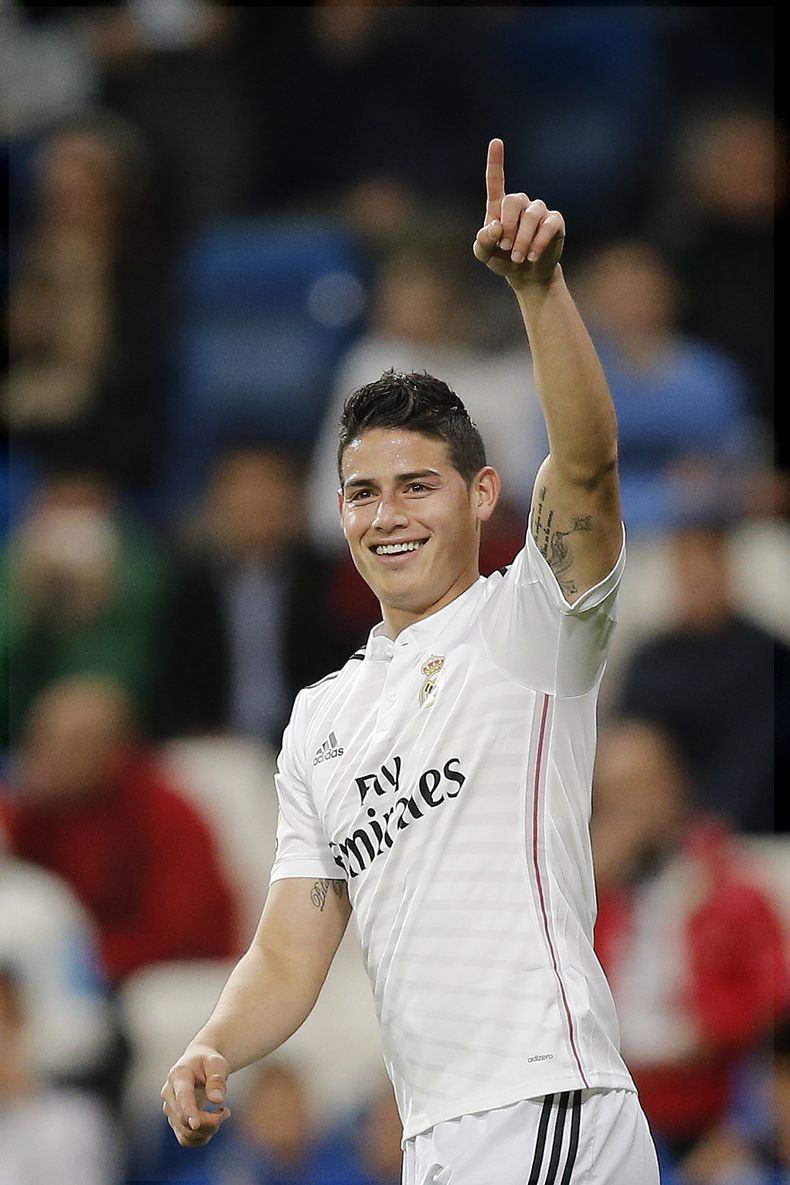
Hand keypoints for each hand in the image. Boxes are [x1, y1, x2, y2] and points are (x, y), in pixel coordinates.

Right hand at [161, 1045, 231, 1147]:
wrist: (198, 1064)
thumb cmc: (208, 1062)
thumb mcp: (217, 1063)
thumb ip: (217, 1079)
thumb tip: (217, 1100)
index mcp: (178, 1076)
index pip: (182, 1097)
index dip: (188, 1111)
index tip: (195, 1124)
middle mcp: (169, 1094)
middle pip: (185, 1119)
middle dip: (209, 1121)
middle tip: (227, 1112)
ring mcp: (170, 1110)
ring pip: (186, 1133)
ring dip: (207, 1130)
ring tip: (221, 1114)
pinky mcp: (175, 1122)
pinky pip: (186, 1140)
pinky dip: (202, 1137)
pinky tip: (213, 1125)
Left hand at [473, 138, 564, 286]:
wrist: (527, 275)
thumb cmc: (503, 260)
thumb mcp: (485, 255)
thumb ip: (482, 242)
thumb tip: (494, 227)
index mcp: (499, 207)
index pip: (496, 180)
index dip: (496, 161)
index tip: (496, 141)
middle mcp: (521, 204)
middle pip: (513, 200)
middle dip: (508, 226)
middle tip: (505, 247)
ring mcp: (539, 211)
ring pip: (531, 216)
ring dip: (523, 239)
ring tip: (518, 258)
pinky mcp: (555, 222)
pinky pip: (548, 226)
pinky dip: (538, 242)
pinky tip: (533, 256)